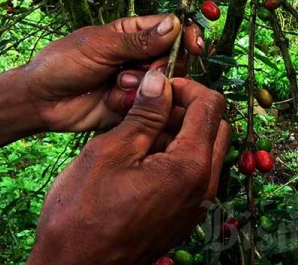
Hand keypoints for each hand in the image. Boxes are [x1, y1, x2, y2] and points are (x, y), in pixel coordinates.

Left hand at [22, 14, 204, 131]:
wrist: (41, 100)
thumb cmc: (63, 63)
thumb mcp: (101, 46)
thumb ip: (140, 40)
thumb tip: (175, 25)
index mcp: (135, 34)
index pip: (173, 30)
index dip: (187, 37)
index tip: (195, 47)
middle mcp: (140, 57)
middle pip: (173, 61)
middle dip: (156, 70)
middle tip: (129, 73)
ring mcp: (138, 83)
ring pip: (163, 86)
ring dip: (140, 88)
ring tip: (115, 87)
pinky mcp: (134, 107)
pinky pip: (149, 107)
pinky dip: (131, 105)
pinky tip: (111, 102)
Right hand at [27, 71, 229, 264]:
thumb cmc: (82, 215)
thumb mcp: (111, 151)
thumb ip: (145, 114)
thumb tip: (161, 81)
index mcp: (191, 167)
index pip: (211, 107)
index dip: (187, 87)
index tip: (159, 85)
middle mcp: (204, 187)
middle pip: (215, 127)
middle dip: (188, 108)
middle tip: (150, 105)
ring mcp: (196, 205)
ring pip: (204, 151)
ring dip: (180, 132)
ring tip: (138, 131)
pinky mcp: (184, 216)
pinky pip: (192, 175)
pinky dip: (176, 156)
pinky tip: (140, 157)